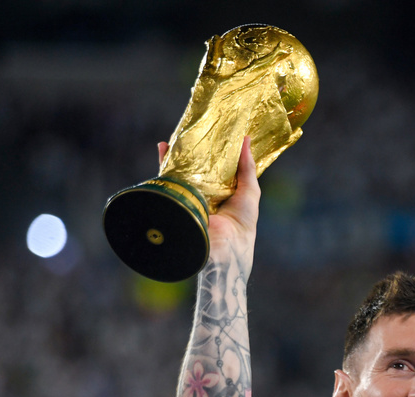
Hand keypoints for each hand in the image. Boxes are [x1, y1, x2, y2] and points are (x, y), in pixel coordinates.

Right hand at [157, 137, 259, 269]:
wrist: (225, 248)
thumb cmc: (243, 223)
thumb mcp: (250, 191)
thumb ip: (247, 167)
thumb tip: (247, 139)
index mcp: (223, 192)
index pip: (217, 168)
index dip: (215, 152)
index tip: (214, 133)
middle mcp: (205, 194)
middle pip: (197, 168)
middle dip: (193, 151)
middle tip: (193, 129)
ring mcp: (190, 197)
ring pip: (181, 173)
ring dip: (177, 155)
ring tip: (177, 135)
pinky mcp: (179, 201)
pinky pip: (169, 181)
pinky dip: (165, 165)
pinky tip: (164, 148)